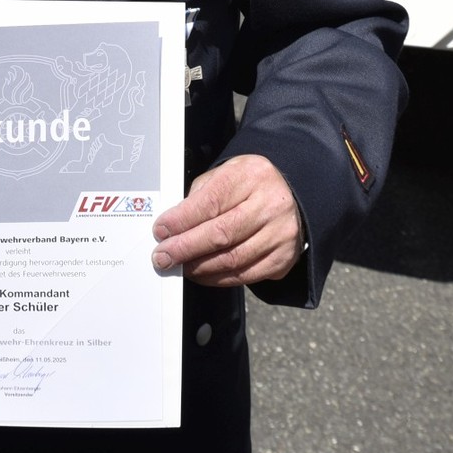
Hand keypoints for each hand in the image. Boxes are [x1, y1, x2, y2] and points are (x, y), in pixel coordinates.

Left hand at [150, 154, 303, 287]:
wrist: (291, 196)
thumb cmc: (250, 184)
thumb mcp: (226, 174)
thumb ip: (200, 196)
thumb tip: (173, 226)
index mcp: (252, 176)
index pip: (211, 202)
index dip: (182, 220)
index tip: (161, 231)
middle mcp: (271, 205)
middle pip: (221, 234)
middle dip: (185, 248)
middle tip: (163, 257)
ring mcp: (280, 234)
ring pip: (232, 260)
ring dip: (199, 267)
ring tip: (179, 266)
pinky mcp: (283, 259)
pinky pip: (244, 276)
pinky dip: (218, 278)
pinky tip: (202, 273)